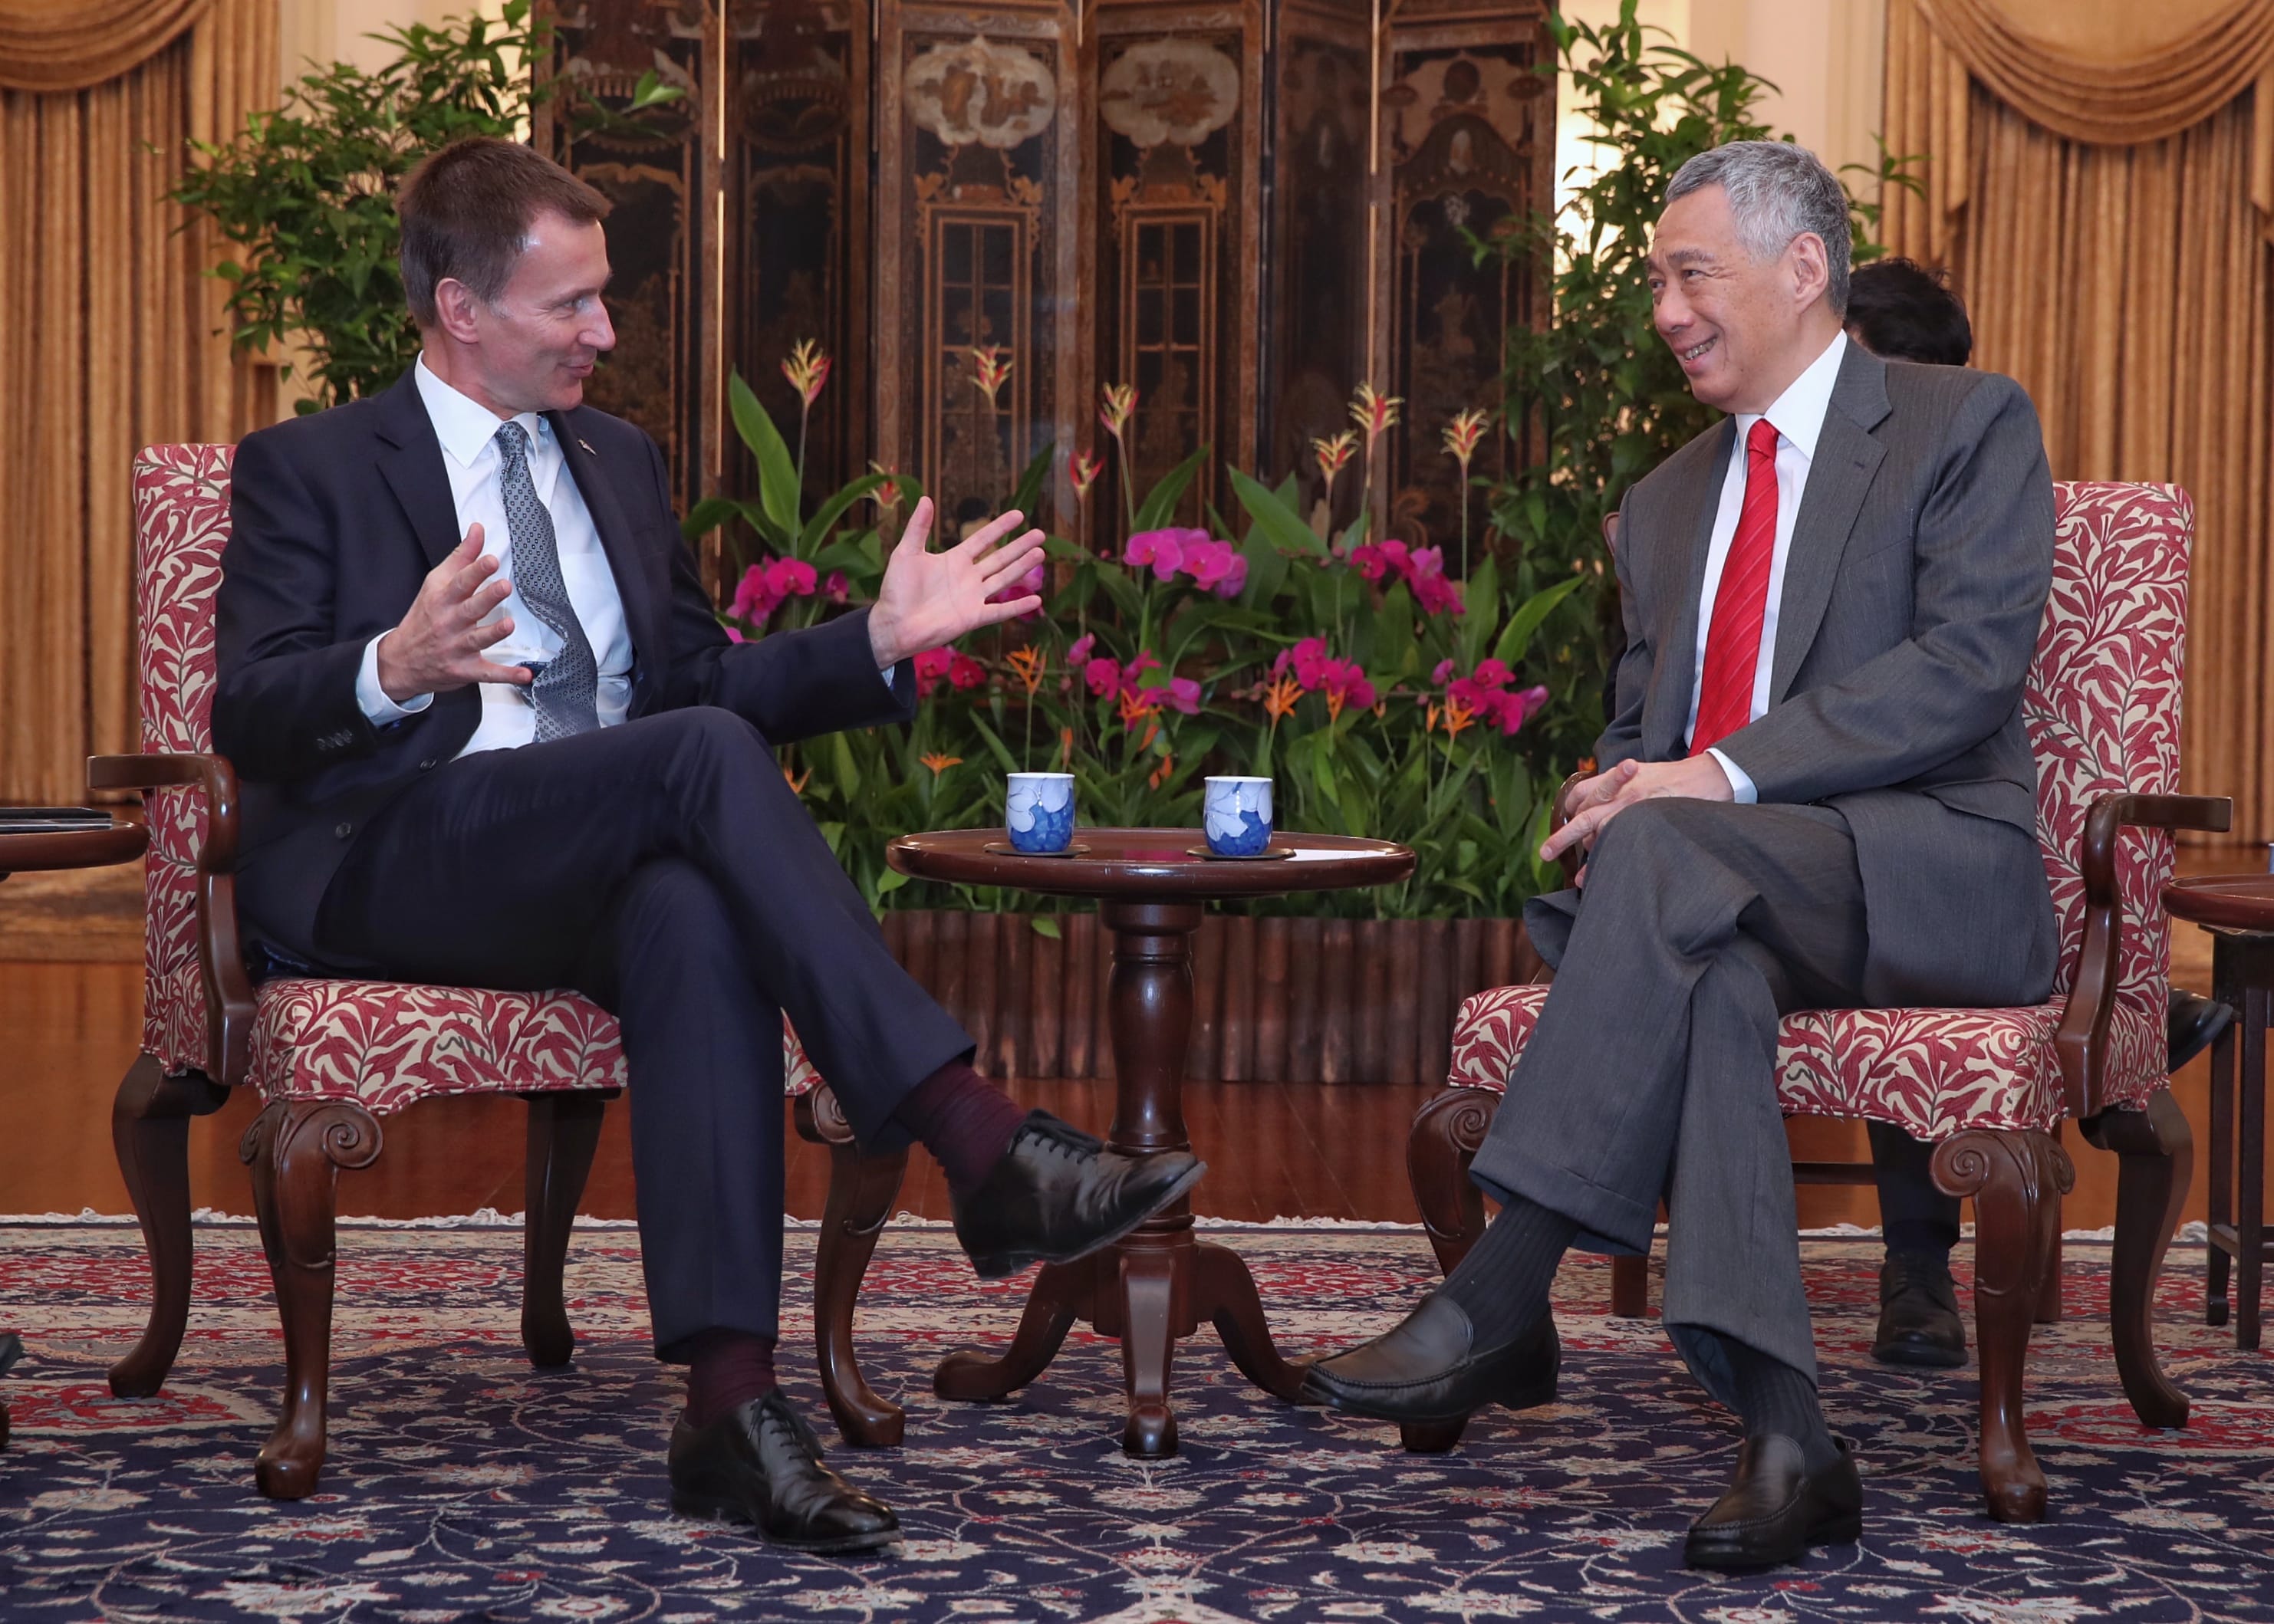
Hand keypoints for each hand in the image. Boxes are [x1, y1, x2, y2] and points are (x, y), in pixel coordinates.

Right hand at [374, 524, 531, 702]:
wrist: (399, 660)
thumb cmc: (424, 617)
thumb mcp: (436, 584)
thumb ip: (460, 558)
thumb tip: (478, 529)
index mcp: (442, 599)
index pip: (460, 583)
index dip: (476, 571)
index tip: (491, 560)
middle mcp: (448, 623)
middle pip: (470, 608)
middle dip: (487, 597)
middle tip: (504, 586)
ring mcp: (456, 647)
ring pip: (477, 639)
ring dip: (494, 632)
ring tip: (509, 624)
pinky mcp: (464, 670)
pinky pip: (487, 673)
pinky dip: (506, 676)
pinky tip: (525, 675)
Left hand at [865, 498, 1045, 669]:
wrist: (894, 624)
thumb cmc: (897, 590)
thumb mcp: (906, 553)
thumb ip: (918, 528)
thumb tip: (925, 498)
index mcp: (954, 560)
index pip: (982, 539)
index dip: (1000, 527)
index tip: (1019, 515)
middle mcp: (968, 577)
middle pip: (1000, 558)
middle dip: (1020, 546)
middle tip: (1040, 534)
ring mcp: (973, 597)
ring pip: (1004, 579)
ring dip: (1022, 568)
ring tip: (1040, 553)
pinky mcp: (973, 617)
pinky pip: (1000, 611)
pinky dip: (1017, 606)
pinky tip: (1036, 600)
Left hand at [1540, 754, 1733, 879]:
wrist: (1709, 777)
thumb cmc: (1676, 778)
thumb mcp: (1642, 772)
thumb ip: (1620, 784)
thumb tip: (1601, 803)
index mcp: (1617, 777)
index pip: (1581, 792)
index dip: (1569, 809)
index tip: (1565, 823)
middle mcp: (1621, 792)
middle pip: (1583, 816)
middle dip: (1562, 837)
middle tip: (1545, 854)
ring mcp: (1634, 807)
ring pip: (1599, 834)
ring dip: (1589, 853)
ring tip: (1581, 876)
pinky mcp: (1647, 821)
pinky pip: (1619, 841)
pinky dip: (1605, 859)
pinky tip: (1597, 874)